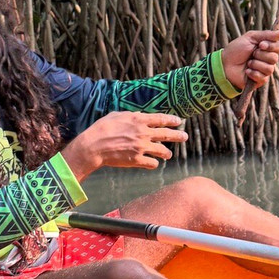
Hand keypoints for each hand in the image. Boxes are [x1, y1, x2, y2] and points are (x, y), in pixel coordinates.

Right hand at [60, 112, 187, 180]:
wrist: (93, 146)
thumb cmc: (102, 129)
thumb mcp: (117, 115)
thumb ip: (131, 115)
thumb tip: (140, 116)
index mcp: (139, 120)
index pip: (161, 119)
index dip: (172, 120)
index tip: (179, 121)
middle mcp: (143, 133)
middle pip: (167, 134)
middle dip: (178, 135)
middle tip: (185, 136)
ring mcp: (141, 147)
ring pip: (163, 151)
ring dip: (167, 153)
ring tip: (168, 154)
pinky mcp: (137, 160)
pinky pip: (152, 163)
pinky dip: (154, 163)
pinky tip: (153, 163)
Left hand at [221, 29, 278, 90]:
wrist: (225, 64)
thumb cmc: (236, 50)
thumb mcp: (250, 38)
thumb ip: (266, 35)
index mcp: (267, 48)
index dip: (272, 46)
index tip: (261, 44)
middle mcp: (267, 59)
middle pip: (275, 58)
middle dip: (261, 55)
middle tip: (252, 54)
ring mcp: (264, 70)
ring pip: (270, 68)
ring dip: (256, 64)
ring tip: (248, 63)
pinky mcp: (260, 80)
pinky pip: (263, 77)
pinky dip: (253, 73)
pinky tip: (247, 71)